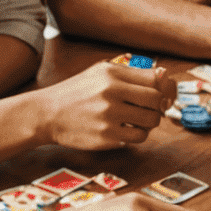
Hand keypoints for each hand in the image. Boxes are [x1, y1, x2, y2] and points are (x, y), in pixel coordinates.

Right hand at [33, 62, 173, 148]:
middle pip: (156, 100)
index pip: (155, 79)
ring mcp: (109, 115)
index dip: (163, 88)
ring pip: (151, 120)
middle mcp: (111, 92)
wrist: (47, 113)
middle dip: (157, 107)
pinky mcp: (107, 136)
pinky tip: (127, 130)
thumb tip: (164, 76)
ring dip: (149, 122)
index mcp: (112, 74)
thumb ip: (130, 74)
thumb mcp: (100, 73)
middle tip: (148, 110)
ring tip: (136, 120)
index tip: (160, 95)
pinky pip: (139, 137)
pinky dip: (138, 135)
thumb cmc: (77, 92)